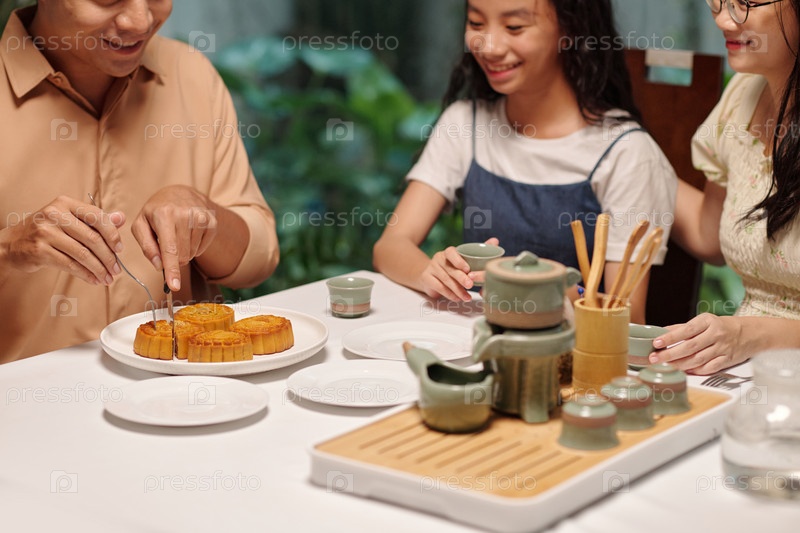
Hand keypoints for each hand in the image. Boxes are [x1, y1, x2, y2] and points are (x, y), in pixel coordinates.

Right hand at [0, 196, 124, 284]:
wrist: (12, 244)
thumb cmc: (46, 231)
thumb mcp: (69, 219)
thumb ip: (95, 219)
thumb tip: (121, 217)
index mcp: (66, 203)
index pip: (97, 216)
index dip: (112, 234)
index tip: (120, 249)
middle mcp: (55, 214)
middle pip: (92, 238)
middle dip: (108, 257)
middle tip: (117, 270)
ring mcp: (46, 232)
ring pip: (83, 254)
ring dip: (99, 269)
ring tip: (107, 278)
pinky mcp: (40, 250)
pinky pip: (70, 265)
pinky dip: (85, 274)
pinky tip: (94, 279)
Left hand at [132, 185, 217, 291]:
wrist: (180, 193)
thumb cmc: (157, 211)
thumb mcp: (142, 224)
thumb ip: (146, 246)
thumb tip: (158, 265)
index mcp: (164, 215)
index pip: (169, 249)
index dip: (172, 270)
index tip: (174, 286)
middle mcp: (185, 214)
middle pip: (182, 255)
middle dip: (174, 258)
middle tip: (168, 244)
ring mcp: (202, 217)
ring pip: (192, 253)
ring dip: (184, 251)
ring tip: (178, 235)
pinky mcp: (212, 221)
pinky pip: (202, 248)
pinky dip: (194, 247)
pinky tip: (189, 234)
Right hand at [419, 238, 499, 301]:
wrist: (430, 274)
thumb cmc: (452, 266)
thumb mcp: (464, 258)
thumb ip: (479, 250)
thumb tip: (495, 241)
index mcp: (448, 252)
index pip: (451, 252)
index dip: (459, 260)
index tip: (467, 269)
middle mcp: (438, 258)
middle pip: (450, 269)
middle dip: (461, 278)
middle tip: (470, 285)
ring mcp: (431, 268)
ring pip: (445, 280)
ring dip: (457, 290)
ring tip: (467, 297)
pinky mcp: (426, 278)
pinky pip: (438, 287)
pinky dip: (449, 294)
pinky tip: (457, 298)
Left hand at [649, 313, 745, 373]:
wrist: (750, 333)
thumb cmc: (721, 327)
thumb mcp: (704, 321)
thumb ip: (682, 328)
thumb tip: (661, 332)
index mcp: (708, 321)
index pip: (686, 330)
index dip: (671, 337)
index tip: (657, 342)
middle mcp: (716, 334)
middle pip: (690, 347)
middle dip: (670, 354)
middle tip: (655, 358)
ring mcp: (723, 348)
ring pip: (698, 359)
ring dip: (679, 364)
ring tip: (665, 366)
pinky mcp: (727, 360)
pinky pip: (709, 368)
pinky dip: (695, 371)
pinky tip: (684, 371)